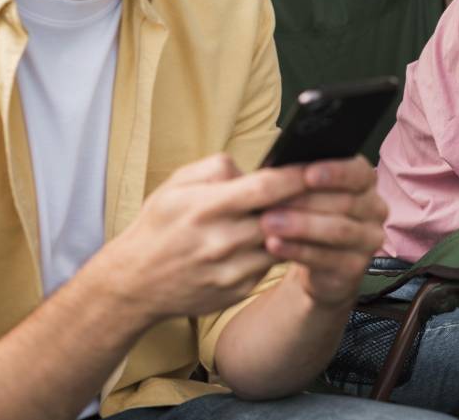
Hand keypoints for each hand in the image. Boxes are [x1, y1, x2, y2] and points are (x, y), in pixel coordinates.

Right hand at [98, 154, 308, 321]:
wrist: (135, 282)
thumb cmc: (159, 226)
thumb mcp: (176, 184)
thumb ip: (217, 168)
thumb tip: (255, 168)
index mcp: (206, 207)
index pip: (264, 188)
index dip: (296, 176)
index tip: (317, 167)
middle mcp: (220, 240)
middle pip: (281, 217)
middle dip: (305, 202)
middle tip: (323, 189)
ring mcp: (230, 270)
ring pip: (282, 243)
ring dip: (296, 228)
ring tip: (303, 213)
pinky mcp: (237, 290)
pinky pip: (269, 265)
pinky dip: (278, 250)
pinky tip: (277, 239)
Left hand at [258, 156, 386, 308]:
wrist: (317, 258)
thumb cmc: (309, 212)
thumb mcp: (306, 191)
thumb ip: (298, 177)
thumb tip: (277, 169)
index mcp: (364, 181)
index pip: (358, 172)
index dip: (335, 172)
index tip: (307, 175)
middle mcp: (374, 208)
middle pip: (345, 202)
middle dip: (305, 201)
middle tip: (270, 203)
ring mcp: (369, 239)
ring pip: (338, 230)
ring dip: (300, 226)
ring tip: (268, 223)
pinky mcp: (356, 266)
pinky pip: (327, 257)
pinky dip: (297, 250)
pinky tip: (275, 245)